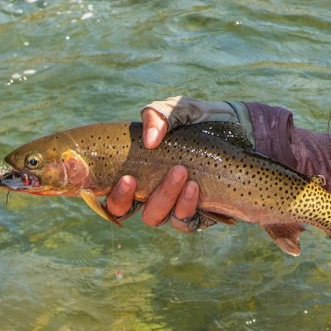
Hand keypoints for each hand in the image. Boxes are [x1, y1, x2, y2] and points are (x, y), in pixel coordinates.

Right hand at [102, 96, 249, 232]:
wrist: (243, 132)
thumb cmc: (203, 120)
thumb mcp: (180, 109)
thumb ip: (160, 114)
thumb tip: (151, 139)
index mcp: (135, 166)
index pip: (103, 183)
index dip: (87, 187)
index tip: (89, 177)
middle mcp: (148, 189)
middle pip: (121, 208)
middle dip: (122, 197)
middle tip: (130, 179)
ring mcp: (172, 204)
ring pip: (153, 216)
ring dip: (163, 196)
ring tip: (182, 172)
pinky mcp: (197, 214)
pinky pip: (183, 221)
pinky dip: (186, 205)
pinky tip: (194, 187)